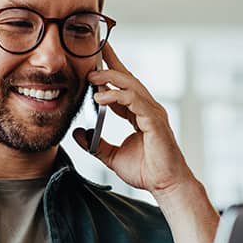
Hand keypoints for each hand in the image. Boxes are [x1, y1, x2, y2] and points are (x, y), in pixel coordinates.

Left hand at [74, 41, 196, 195]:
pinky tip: (101, 98)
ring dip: (110, 78)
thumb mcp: (111, 156)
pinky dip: (117, 96)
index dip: (110, 71)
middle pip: (128, 79)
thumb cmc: (146, 171)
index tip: (96, 58)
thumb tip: (78, 134)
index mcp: (139, 114)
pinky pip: (134, 101)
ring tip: (91, 78)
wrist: (165, 185)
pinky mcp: (154, 121)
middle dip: (111, 64)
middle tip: (92, 56)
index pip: (123, 86)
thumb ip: (95, 144)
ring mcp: (153, 113)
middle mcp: (147, 109)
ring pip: (131, 85)